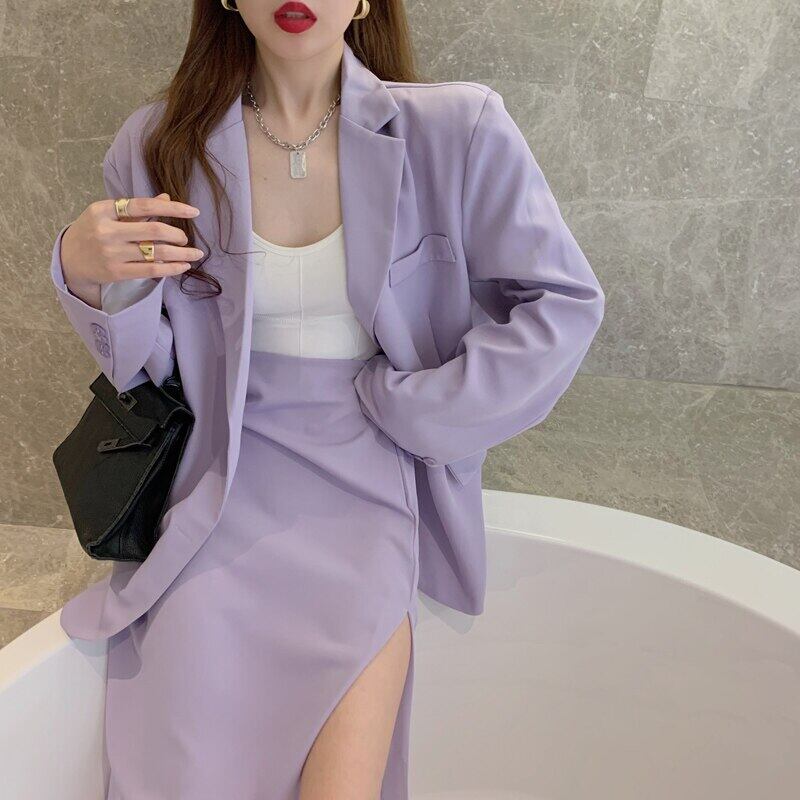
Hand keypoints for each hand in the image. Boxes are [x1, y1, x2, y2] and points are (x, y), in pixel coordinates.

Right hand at [60, 192, 203, 296]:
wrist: (68, 260)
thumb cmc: (93, 232)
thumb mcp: (108, 214)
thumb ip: (137, 208)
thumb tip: (166, 198)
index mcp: (104, 210)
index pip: (144, 205)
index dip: (172, 208)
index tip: (194, 211)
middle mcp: (107, 231)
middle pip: (153, 230)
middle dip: (177, 234)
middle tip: (186, 238)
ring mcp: (111, 253)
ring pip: (155, 253)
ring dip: (181, 254)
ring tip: (195, 254)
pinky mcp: (116, 273)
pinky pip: (151, 270)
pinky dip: (171, 268)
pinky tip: (183, 266)